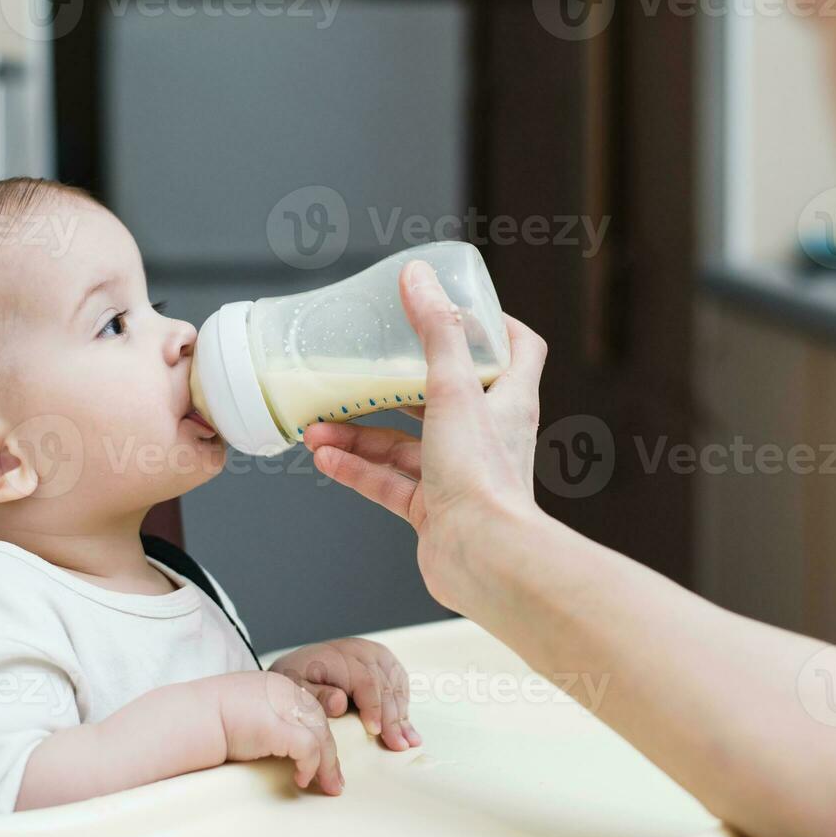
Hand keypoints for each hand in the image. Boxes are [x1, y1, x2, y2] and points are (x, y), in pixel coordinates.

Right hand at [211, 671, 342, 794]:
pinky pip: (309, 748)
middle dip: (331, 755)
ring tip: (327, 786)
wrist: (188, 719)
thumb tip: (278, 744)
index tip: (323, 760)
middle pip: (321, 722)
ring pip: (322, 736)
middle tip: (335, 781)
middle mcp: (285, 690)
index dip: (320, 736)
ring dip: (327, 765)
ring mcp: (283, 706)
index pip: (310, 709)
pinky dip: (311, 767)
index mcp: (276, 684)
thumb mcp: (244, 712)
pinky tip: (301, 779)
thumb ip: (266, 721)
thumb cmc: (205, 720)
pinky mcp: (279, 726)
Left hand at [270, 637, 420, 750]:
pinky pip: (400, 682)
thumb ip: (315, 697)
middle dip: (393, 718)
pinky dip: (404, 705)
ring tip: (409, 741)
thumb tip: (340, 702)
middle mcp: (360, 650)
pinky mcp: (383, 661)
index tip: (375, 732)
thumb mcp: (295, 690)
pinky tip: (407, 725)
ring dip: (403, 715)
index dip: (374, 707)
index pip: (365, 681)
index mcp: (339, 655)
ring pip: (396, 685)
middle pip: (385, 685)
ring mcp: (374, 654)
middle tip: (398, 745)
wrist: (298, 666)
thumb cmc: (296, 682)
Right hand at [302, 260, 547, 612]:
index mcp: (506, 400)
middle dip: (394, 382)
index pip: (516, 349)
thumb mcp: (454, 389)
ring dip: (359, 433)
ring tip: (319, 424)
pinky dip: (355, 469)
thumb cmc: (484, 478)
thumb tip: (419, 278)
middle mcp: (485, 435)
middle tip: (362, 366)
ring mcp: (458, 475)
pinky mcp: (433, 511)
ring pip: (403, 444)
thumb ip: (436, 331)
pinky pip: (387, 482)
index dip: (491, 324)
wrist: (485, 559)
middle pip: (441, 396)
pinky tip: (324, 458)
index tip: (455, 307)